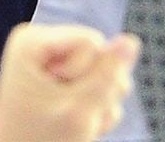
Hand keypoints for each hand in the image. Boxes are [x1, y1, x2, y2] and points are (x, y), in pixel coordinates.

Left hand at [0, 23, 140, 141]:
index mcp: (33, 41)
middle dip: (96, 91)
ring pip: (106, 72)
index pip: (93, 42)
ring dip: (98, 104)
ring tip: (72, 121)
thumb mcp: (77, 111)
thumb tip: (130, 41)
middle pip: (101, 55)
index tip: (57, 99)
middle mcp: (43, 44)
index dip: (87, 76)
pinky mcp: (67, 78)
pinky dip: (94, 109)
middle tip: (68, 114)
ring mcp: (55, 62)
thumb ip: (108, 75)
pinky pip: (101, 84)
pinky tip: (75, 123)